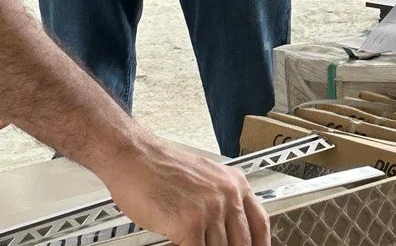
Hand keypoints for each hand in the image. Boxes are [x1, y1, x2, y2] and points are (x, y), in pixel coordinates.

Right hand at [105, 136, 268, 245]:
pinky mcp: (190, 224)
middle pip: (242, 243)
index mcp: (235, 184)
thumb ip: (221, 202)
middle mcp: (227, 196)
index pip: (260, 225)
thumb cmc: (162, 169)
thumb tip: (228, 231)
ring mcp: (210, 210)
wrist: (135, 158)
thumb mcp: (204, 179)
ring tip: (198, 245)